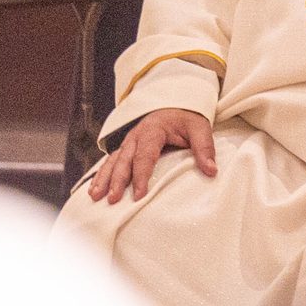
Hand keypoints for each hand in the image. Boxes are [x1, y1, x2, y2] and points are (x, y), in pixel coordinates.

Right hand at [88, 108, 215, 203]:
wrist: (176, 105)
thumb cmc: (187, 119)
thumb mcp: (200, 128)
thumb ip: (204, 148)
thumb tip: (211, 171)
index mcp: (152, 130)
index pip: (145, 155)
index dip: (141, 176)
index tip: (139, 195)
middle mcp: (135, 136)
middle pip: (124, 160)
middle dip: (117, 180)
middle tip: (113, 200)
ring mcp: (128, 142)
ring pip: (112, 161)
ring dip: (103, 179)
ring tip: (95, 197)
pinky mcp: (126, 148)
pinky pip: (110, 162)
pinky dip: (100, 175)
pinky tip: (93, 189)